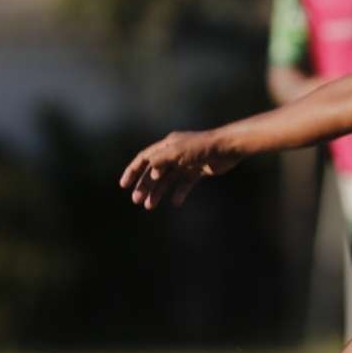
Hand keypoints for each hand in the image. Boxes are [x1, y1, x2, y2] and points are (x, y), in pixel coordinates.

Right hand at [118, 130, 237, 209]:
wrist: (227, 148)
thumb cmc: (202, 147)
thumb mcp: (178, 152)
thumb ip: (161, 160)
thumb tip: (149, 170)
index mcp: (167, 146)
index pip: (144, 159)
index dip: (133, 171)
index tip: (123, 185)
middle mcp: (175, 153)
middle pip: (154, 171)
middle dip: (144, 186)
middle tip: (136, 201)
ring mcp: (187, 162)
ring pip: (168, 179)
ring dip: (158, 192)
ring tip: (150, 206)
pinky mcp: (199, 170)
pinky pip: (185, 184)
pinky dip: (179, 193)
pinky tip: (175, 202)